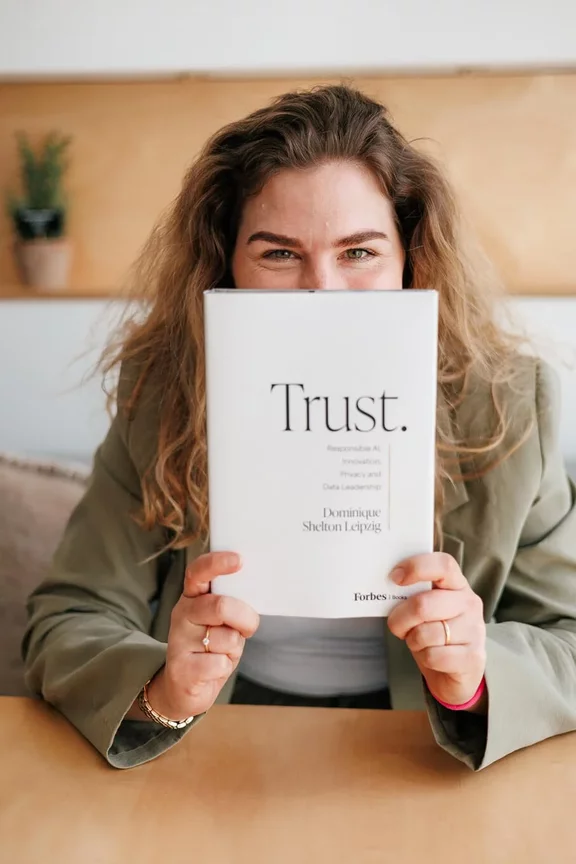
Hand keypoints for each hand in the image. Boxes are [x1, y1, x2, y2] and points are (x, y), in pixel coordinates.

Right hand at [147, 551, 258, 719]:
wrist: (183, 688)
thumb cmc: (212, 649)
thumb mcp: (223, 622)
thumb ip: (232, 606)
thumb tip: (255, 593)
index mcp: (192, 597)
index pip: (199, 572)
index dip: (218, 563)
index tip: (239, 560)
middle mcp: (181, 614)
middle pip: (221, 606)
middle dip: (245, 619)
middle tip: (246, 629)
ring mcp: (178, 641)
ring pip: (226, 638)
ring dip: (233, 649)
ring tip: (220, 653)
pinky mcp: (181, 669)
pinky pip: (219, 664)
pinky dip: (224, 668)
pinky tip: (211, 670)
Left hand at [387, 553, 485, 709]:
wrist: (456, 671)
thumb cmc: (434, 632)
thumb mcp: (426, 608)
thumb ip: (413, 593)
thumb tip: (387, 583)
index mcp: (457, 584)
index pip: (443, 565)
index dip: (416, 567)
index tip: (395, 577)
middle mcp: (469, 603)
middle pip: (423, 604)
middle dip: (400, 618)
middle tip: (397, 624)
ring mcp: (474, 630)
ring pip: (425, 634)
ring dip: (413, 640)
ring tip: (419, 641)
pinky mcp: (473, 657)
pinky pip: (433, 656)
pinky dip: (424, 658)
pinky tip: (431, 656)